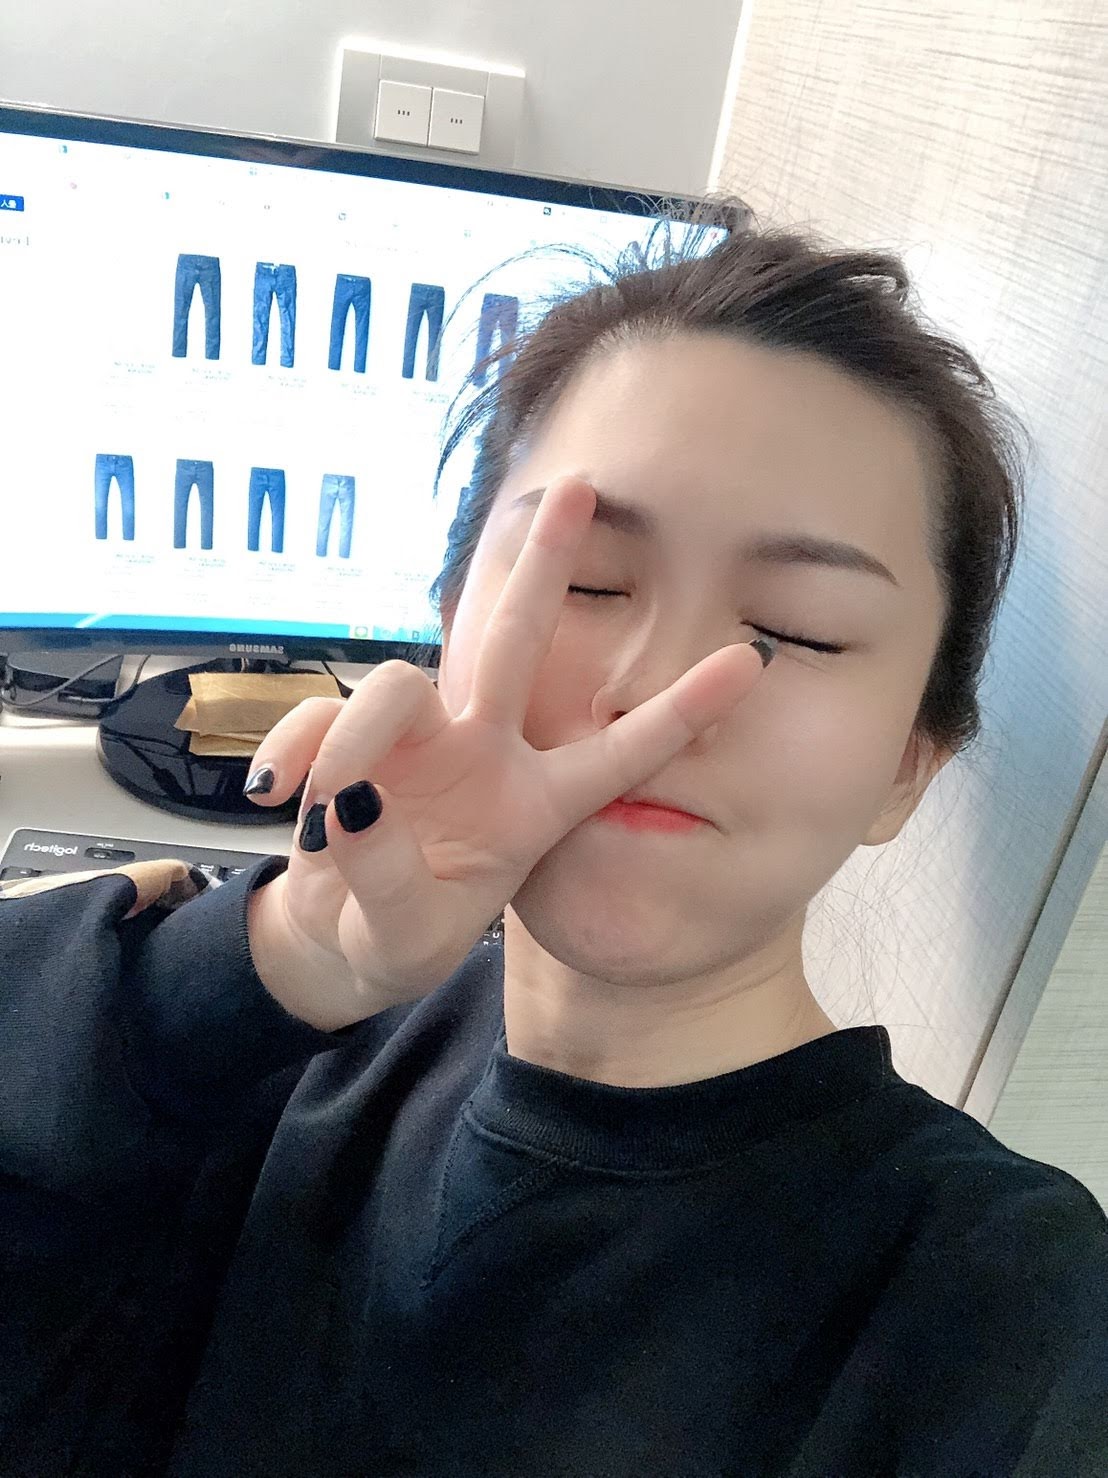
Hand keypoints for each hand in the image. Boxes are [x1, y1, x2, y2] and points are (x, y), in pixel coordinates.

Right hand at [244, 475, 772, 1029]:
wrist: (335, 938)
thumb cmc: (397, 933)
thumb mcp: (405, 936)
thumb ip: (387, 880)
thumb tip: (352, 802)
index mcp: (534, 806)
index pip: (619, 753)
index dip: (680, 712)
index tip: (749, 663)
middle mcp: (484, 754)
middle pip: (519, 644)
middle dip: (545, 568)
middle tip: (580, 488)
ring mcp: (417, 743)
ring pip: (399, 683)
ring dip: (355, 733)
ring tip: (320, 807)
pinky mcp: (348, 741)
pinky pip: (317, 724)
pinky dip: (291, 751)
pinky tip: (273, 791)